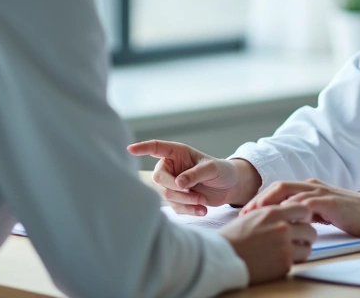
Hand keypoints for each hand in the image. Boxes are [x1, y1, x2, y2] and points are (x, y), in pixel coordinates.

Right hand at [127, 140, 260, 214]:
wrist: (230, 187)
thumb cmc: (222, 170)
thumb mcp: (212, 168)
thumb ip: (195, 174)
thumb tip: (178, 184)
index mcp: (178, 153)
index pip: (156, 148)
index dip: (142, 148)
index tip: (129, 150)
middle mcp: (172, 167)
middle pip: (159, 177)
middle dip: (174, 187)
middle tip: (191, 191)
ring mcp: (173, 184)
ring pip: (167, 195)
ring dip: (185, 200)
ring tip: (202, 201)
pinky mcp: (178, 199)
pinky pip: (176, 207)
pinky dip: (189, 210)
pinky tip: (203, 210)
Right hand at [219, 205, 316, 283]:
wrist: (222, 258)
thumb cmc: (233, 237)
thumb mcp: (253, 215)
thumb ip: (272, 212)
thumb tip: (286, 210)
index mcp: (273, 213)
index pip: (303, 209)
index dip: (303, 217)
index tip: (300, 222)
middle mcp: (282, 228)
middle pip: (310, 229)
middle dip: (305, 235)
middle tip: (298, 239)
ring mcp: (285, 247)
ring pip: (308, 247)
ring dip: (302, 248)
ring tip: (290, 250)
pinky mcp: (284, 265)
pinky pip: (298, 261)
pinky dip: (292, 261)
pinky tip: (279, 260)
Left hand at [240, 179, 359, 237]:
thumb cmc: (350, 214)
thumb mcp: (323, 212)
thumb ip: (307, 212)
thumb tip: (290, 220)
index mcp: (310, 187)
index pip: (279, 189)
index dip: (261, 199)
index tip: (247, 213)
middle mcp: (312, 186)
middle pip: (279, 186)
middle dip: (260, 199)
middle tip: (245, 214)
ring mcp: (320, 192)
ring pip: (288, 192)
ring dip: (270, 203)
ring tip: (257, 215)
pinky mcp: (329, 201)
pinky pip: (306, 203)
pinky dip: (292, 209)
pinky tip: (282, 218)